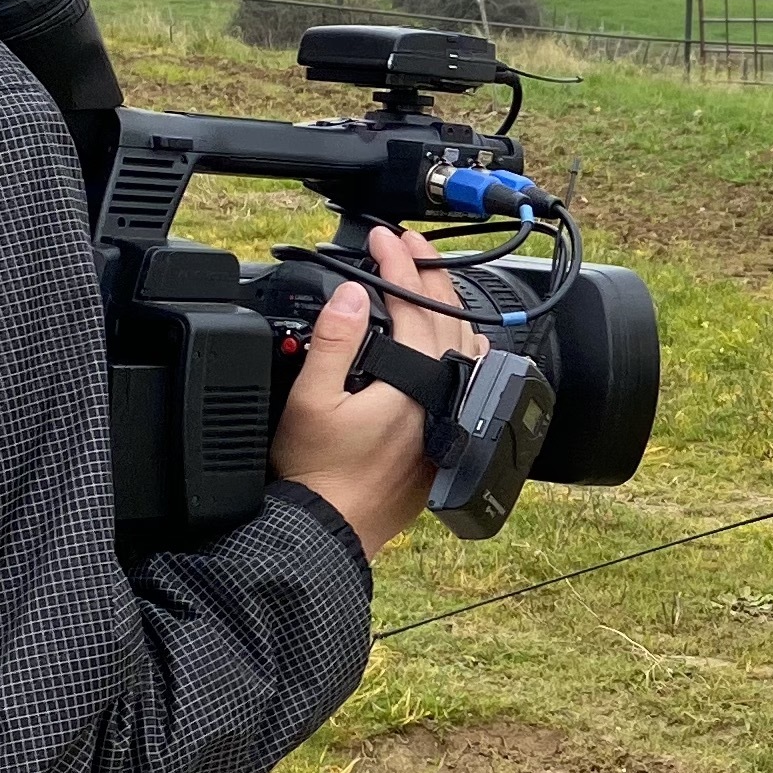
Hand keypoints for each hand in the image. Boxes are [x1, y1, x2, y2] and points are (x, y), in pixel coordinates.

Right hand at [271, 228, 479, 553]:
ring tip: (429, 280)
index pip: (414, 307)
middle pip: (447, 321)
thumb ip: (334, 342)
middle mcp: (442, 400)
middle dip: (427, 275)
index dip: (398, 266)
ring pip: (462, 348)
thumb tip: (351, 293)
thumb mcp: (310, 401)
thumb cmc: (315, 476)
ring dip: (447, 309)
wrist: (328, 532)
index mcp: (414, 385)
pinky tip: (448, 341)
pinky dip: (456, 347)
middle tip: (407, 245)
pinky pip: (462, 378)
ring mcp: (447, 420)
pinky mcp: (442, 438)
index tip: (382, 240)